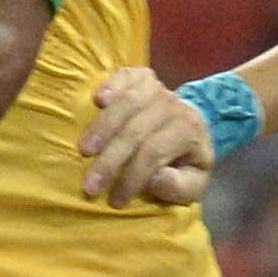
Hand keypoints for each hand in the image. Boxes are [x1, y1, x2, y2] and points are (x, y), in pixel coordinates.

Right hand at [79, 67, 212, 207]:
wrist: (192, 124)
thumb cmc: (186, 158)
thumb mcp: (194, 182)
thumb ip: (180, 187)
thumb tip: (156, 180)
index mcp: (188, 132)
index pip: (154, 153)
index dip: (132, 177)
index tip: (115, 201)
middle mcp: (173, 105)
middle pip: (136, 131)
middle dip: (110, 160)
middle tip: (89, 185)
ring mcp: (157, 87)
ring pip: (127, 103)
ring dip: (102, 127)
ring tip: (84, 150)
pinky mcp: (140, 75)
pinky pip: (123, 77)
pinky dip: (109, 86)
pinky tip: (97, 100)